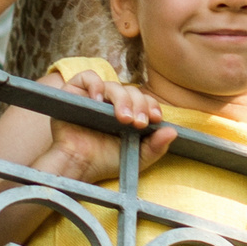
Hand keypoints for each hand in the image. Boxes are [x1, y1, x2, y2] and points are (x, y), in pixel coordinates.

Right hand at [43, 71, 168, 184]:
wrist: (79, 168)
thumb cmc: (105, 163)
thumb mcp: (137, 158)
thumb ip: (155, 147)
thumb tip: (172, 131)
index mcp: (127, 113)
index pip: (143, 100)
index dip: (151, 105)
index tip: (156, 118)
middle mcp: (110, 103)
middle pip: (130, 91)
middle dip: (139, 105)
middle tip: (138, 123)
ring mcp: (93, 97)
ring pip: (112, 85)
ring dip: (122, 99)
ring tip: (123, 118)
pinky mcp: (74, 94)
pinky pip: (85, 77)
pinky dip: (94, 84)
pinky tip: (98, 100)